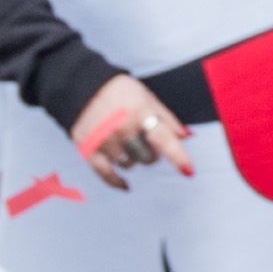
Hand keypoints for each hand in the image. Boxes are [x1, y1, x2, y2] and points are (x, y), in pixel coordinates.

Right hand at [73, 73, 192, 185]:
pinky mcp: (89, 150)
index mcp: (140, 113)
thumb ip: (167, 118)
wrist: (83, 86)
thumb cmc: (121, 91)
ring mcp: (105, 140)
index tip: (188, 170)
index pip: (163, 139)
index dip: (177, 156)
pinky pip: (106, 174)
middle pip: (147, 157)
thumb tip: (185, 137)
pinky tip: (125, 184)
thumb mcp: (147, 97)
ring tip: (128, 145)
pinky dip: (116, 181)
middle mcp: (122, 128)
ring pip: (129, 165)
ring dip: (133, 159)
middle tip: (145, 143)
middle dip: (151, 153)